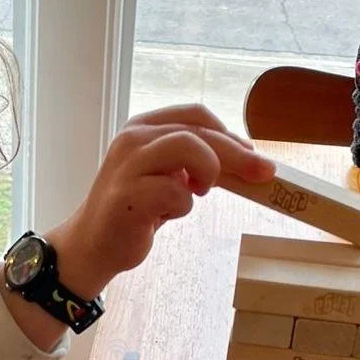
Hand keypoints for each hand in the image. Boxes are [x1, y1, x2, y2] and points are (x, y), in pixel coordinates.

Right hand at [51, 104, 275, 298]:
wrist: (93, 244)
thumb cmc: (136, 210)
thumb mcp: (170, 177)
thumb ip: (199, 163)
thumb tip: (249, 157)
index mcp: (143, 127)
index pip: (195, 115)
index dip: (230, 133)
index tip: (254, 156)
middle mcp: (133, 139)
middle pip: (198, 131)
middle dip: (239, 153)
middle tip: (265, 174)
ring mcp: (128, 165)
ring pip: (189, 148)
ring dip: (208, 172)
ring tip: (197, 193)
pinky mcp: (128, 196)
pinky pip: (176, 193)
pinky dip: (182, 208)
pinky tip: (165, 217)